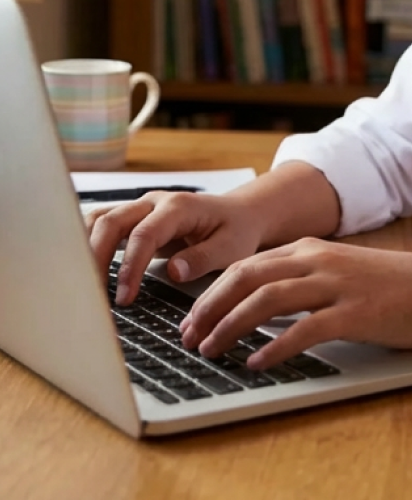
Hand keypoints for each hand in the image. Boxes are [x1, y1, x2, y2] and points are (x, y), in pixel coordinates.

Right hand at [87, 190, 263, 304]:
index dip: (131, 266)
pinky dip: (88, 244)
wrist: (240, 214)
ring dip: (86, 249)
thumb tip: (173, 272)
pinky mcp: (134, 219)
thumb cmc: (236, 231)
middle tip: (95, 296)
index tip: (125, 297)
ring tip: (83, 286)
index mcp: (180, 207)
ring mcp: (142, 208)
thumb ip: (203, 258)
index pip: (144, 234)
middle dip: (97, 258)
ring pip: (100, 220)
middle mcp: (155, 202)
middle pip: (111, 221)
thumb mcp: (232, 247)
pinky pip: (103, 225)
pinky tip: (84, 270)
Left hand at [177, 238, 411, 368]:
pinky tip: (257, 362)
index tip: (191, 317)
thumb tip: (256, 304)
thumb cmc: (392, 287)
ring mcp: (338, 285)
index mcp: (313, 249)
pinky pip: (304, 330)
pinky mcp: (355, 313)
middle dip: (210, 307)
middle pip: (248, 277)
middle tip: (188, 335)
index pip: (248, 264)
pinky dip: (274, 347)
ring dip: (231, 326)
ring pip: (267, 299)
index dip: (212, 292)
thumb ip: (302, 279)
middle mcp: (320, 261)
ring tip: (211, 350)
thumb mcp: (341, 272)